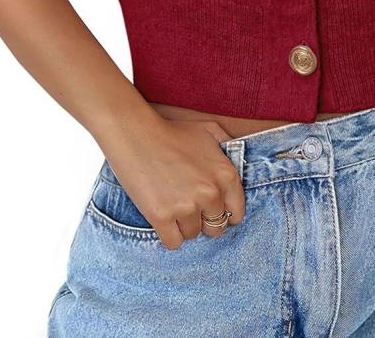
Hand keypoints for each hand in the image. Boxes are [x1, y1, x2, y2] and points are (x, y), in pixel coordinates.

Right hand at [99, 113, 245, 250]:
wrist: (137, 133)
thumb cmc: (173, 131)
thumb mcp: (210, 130)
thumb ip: (229, 146)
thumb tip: (237, 159)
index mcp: (226, 175)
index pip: (236, 213)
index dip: (223, 212)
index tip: (210, 207)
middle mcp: (211, 193)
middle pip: (215, 228)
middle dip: (203, 220)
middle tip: (188, 205)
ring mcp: (187, 206)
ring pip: (193, 235)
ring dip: (184, 225)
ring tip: (171, 203)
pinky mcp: (162, 217)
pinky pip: (174, 243)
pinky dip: (168, 234)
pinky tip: (163, 216)